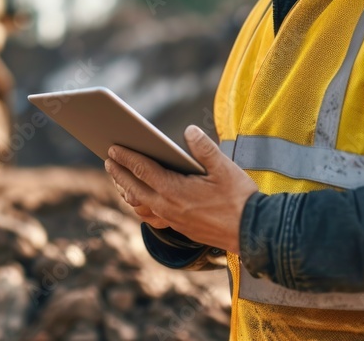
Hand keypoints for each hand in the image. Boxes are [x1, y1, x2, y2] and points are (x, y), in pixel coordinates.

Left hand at [105, 125, 257, 253]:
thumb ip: (204, 147)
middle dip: (119, 173)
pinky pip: (152, 217)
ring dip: (128, 191)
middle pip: (134, 188)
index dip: (126, 157)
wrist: (254, 233)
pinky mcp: (180, 229)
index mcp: (175, 190)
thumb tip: (189, 131)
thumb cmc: (240, 198)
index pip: (142, 170)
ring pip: (140, 206)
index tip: (113, 147)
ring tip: (121, 179)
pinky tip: (142, 200)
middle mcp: (168, 208)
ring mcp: (172, 221)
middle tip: (109, 160)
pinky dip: (142, 206)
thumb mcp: (224, 167)